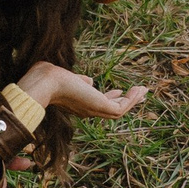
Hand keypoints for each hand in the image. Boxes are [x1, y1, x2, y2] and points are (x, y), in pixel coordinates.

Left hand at [14, 60, 147, 120]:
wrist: (45, 83)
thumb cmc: (48, 78)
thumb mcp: (68, 78)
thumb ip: (80, 81)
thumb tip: (89, 81)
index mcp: (79, 104)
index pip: (98, 103)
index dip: (110, 97)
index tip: (118, 90)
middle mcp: (88, 110)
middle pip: (112, 109)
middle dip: (126, 101)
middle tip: (139, 93)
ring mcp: (95, 109)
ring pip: (120, 109)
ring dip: (133, 100)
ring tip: (144, 90)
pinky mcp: (101, 107)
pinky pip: (122, 106)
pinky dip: (132, 99)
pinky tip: (139, 89)